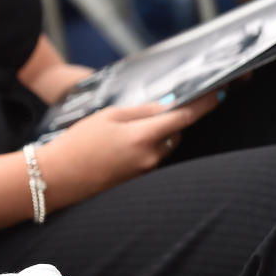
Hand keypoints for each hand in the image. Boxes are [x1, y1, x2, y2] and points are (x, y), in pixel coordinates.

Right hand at [40, 92, 218, 205]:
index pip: (184, 116)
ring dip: (157, 136)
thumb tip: (167, 107)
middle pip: (176, 132)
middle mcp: (150, 157)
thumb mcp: (107, 117)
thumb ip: (141, 111)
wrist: (55, 178)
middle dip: (169, 120)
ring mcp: (146, 172)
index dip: (204, 103)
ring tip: (125, 133)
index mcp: (142, 136)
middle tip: (150, 112)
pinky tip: (121, 148)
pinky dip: (145, 149)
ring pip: (165, 147)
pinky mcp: (138, 182)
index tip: (219, 92)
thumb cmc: (77, 144)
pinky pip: (152, 160)